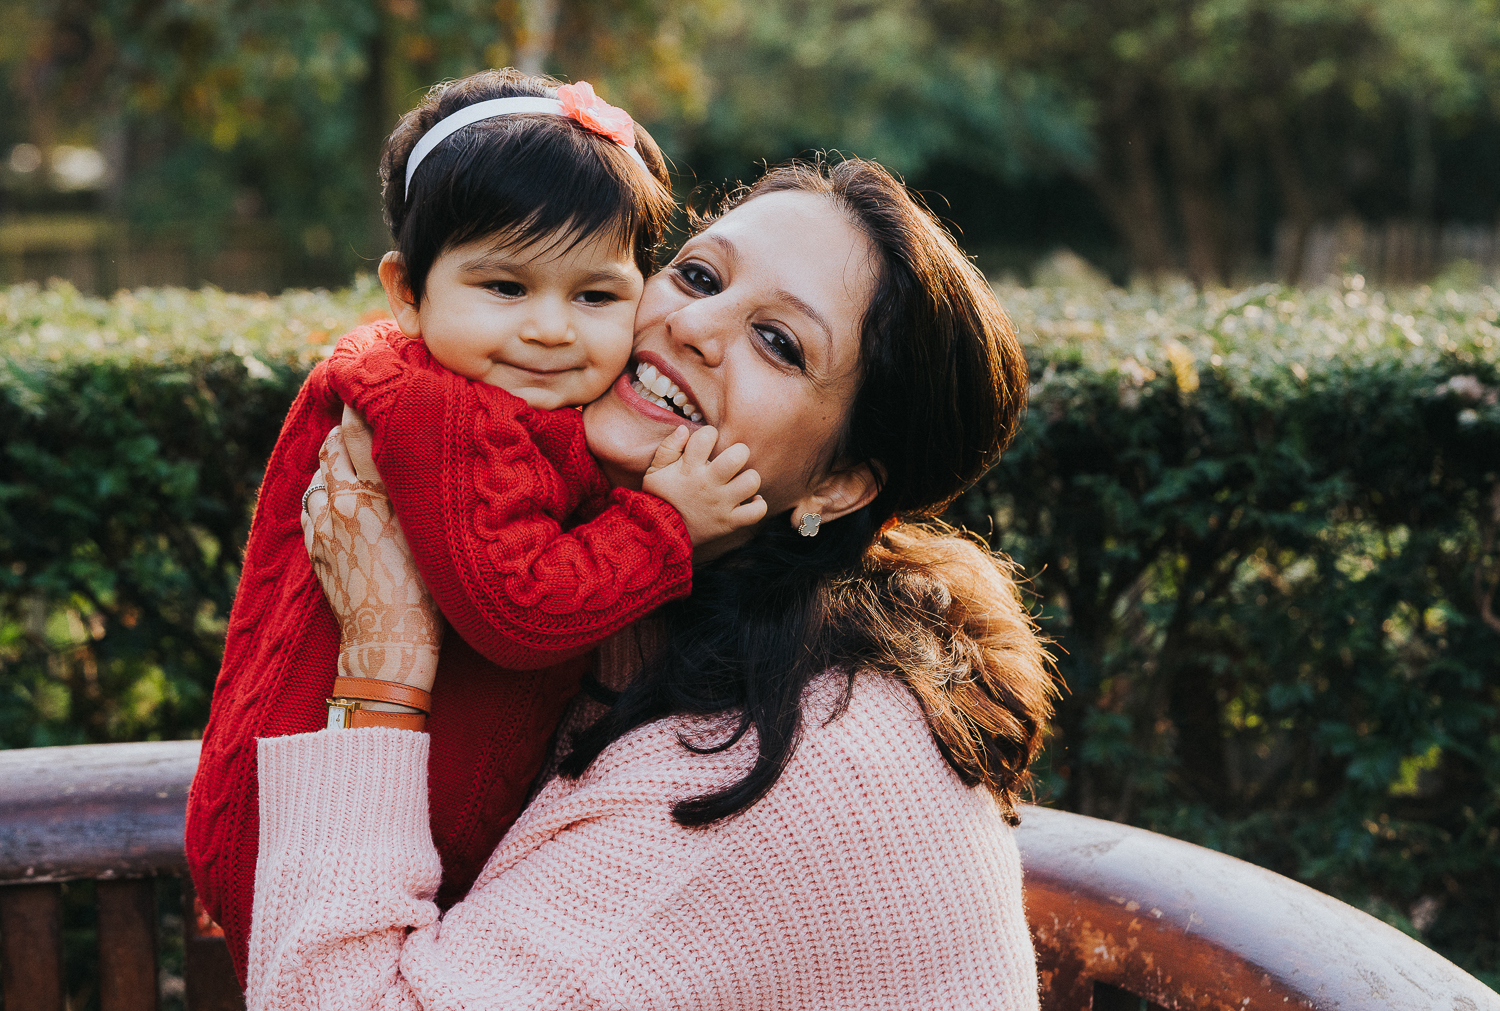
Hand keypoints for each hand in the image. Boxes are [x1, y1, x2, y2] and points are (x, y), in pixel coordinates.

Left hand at [301, 412, 441, 693]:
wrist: (388, 642)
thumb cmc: (425, 591)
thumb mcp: (429, 531)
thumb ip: (411, 486)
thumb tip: (402, 447)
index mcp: (375, 497)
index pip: (359, 434)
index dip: (360, 406)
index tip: (365, 385)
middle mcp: (344, 505)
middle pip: (335, 448)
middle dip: (346, 429)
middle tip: (361, 412)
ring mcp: (324, 528)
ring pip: (321, 475)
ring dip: (335, 461)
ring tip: (353, 455)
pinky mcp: (315, 549)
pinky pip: (312, 504)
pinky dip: (323, 490)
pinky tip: (337, 493)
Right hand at [642, 426, 766, 547]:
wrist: (659, 534)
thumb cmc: (659, 497)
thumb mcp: (655, 470)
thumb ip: (668, 447)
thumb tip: (684, 429)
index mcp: (689, 468)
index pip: (707, 436)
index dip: (709, 434)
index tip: (706, 444)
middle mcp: (708, 484)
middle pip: (738, 456)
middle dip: (739, 452)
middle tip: (732, 460)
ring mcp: (721, 504)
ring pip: (751, 481)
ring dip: (750, 479)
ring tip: (740, 480)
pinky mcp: (729, 522)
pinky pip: (756, 512)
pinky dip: (758, 505)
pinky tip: (751, 500)